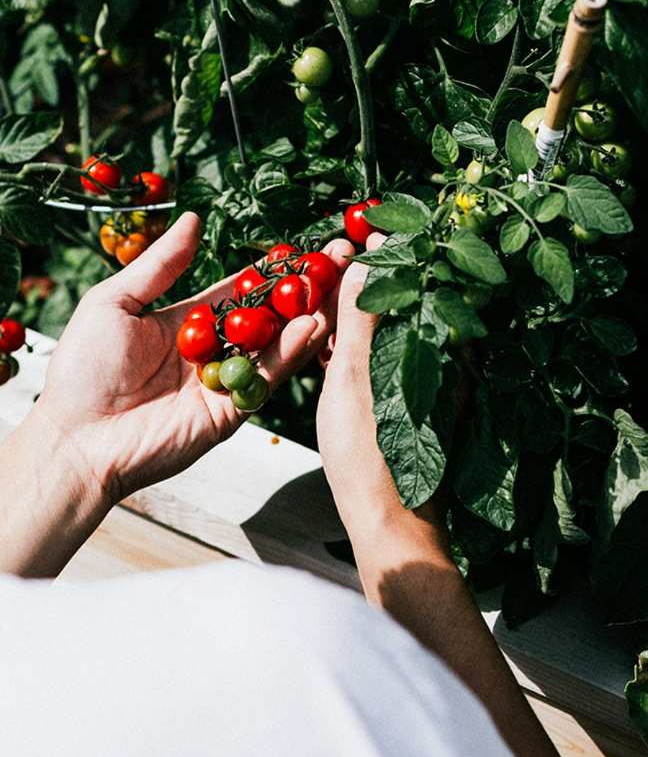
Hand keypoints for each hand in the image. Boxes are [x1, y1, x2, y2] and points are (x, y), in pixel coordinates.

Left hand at [34, 212, 353, 503]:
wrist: (76, 436)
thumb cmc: (82, 367)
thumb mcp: (115, 301)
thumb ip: (160, 265)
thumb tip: (193, 218)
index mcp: (184, 323)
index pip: (238, 292)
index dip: (269, 271)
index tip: (302, 248)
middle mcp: (210, 352)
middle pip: (265, 317)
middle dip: (300, 291)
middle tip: (336, 261)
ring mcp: (222, 383)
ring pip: (273, 346)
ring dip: (305, 317)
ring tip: (333, 287)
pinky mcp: (228, 413)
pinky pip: (264, 379)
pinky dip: (288, 353)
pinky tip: (310, 325)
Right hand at [316, 233, 444, 546]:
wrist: (388, 520)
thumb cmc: (370, 451)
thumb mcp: (354, 375)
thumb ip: (360, 315)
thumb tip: (368, 257)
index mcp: (435, 345)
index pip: (414, 279)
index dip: (386, 253)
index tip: (354, 236)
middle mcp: (438, 358)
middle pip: (402, 302)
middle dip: (366, 279)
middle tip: (327, 264)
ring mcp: (424, 381)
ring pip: (390, 330)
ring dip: (357, 312)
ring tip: (319, 298)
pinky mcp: (409, 400)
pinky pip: (383, 356)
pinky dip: (358, 344)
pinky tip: (327, 345)